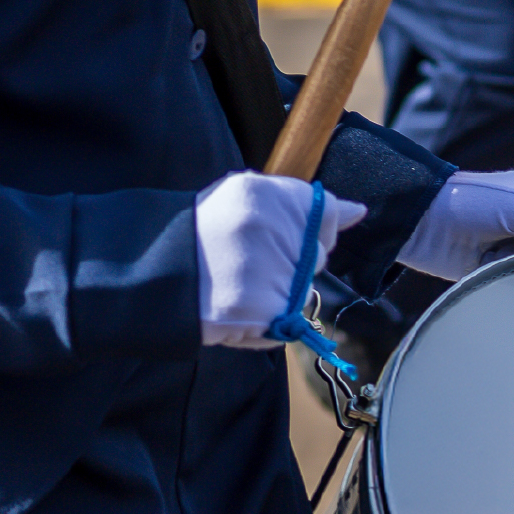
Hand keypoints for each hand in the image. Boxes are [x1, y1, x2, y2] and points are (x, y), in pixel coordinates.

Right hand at [196, 172, 365, 348]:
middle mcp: (267, 228)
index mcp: (260, 193)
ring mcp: (268, 271)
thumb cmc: (202, 236)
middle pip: (317, 255)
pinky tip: (240, 307)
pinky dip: (272, 321)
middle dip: (294, 262)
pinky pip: (291, 319)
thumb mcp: (241, 200)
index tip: (288, 238)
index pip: (322, 209)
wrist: (154, 281)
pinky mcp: (266, 311)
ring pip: (304, 289)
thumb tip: (359, 212)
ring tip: (239, 285)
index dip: (311, 229)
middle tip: (247, 262)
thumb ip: (301, 204)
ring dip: (281, 293)